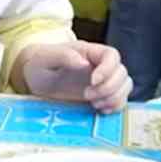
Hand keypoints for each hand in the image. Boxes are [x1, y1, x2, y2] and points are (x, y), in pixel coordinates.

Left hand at [17, 41, 131, 113]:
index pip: (111, 55)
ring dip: (114, 97)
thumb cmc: (39, 64)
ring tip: (94, 104)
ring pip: (125, 86)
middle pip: (122, 72)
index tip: (93, 81)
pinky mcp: (102, 96)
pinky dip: (115, 106)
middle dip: (108, 88)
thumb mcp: (44, 58)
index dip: (108, 69)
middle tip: (87, 95)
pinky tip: (99, 109)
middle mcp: (100, 65)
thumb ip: (62, 56)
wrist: (35, 78)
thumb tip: (83, 62)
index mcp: (88, 52)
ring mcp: (103, 81)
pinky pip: (120, 99)